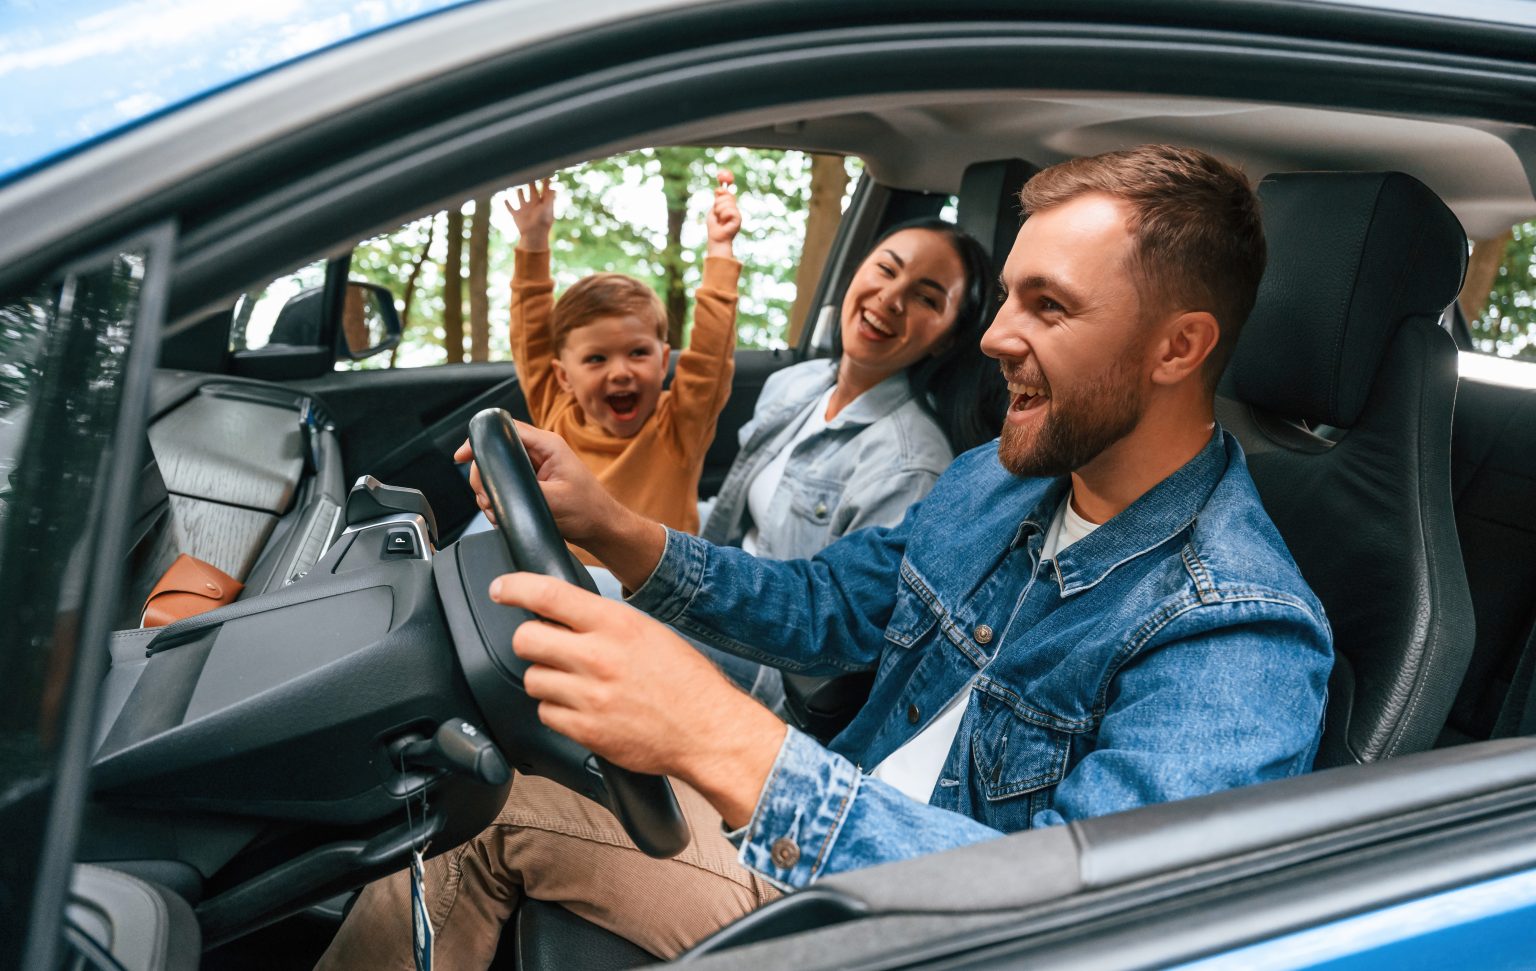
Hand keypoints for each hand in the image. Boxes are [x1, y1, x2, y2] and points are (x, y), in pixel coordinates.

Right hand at [454, 422, 665, 586]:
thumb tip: (496, 489)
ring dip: (491, 493)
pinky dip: (499, 501)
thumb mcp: (554, 499)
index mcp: (547, 445)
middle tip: (487, 497)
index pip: (505, 429)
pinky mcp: (532, 484)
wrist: (601, 528)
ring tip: (499, 510)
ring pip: (497, 472)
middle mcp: (539, 453)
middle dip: (484, 477)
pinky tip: (505, 514)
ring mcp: (534, 469)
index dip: (480, 440)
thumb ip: (523, 489)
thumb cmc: (588, 511)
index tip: (463, 455)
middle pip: (495, 452)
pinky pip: (504, 486)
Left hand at [495, 572, 786, 826]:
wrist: (708, 731)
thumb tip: (560, 616)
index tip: (500, 589)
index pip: (548, 595)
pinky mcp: (585, 730)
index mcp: (616, 624)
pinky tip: (583, 708)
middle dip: (530, 641)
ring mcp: (589, 696)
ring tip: (576, 683)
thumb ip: (603, 622)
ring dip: (547, 679)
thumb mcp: (648, 632)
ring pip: (533, 679)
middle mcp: (598, 656)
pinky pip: (546, 714)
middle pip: (526, 639)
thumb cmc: (685, 681)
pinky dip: (557, 711)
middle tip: (546, 646)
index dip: (515, 588)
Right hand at [505, 178, 556, 248]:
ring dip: (519, 192)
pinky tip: (504, 198)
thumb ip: (550, 197)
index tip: (545, 173)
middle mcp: (533, 205)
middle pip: (532, 190)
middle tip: (529, 173)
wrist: (534, 235)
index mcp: (542, 203)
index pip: (544, 189)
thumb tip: (554, 187)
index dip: (544, 182)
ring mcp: (524, 210)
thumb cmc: (542, 222)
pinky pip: (510, 208)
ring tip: (518, 187)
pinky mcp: (516, 215)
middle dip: (531, 183)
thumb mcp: (547, 208)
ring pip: (521, 197)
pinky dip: (507, 204)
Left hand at [706, 170, 740, 257]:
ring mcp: (737, 214)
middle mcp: (735, 208)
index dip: (725, 186)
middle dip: (719, 202)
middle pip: (728, 195)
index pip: (728, 192)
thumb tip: (719, 188)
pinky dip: (723, 216)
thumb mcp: (714, 210)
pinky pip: (729, 211)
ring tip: (719, 219)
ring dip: (719, 211)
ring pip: (727, 203)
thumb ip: (717, 200)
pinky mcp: (738, 219)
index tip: (720, 177)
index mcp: (729, 206)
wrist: (717, 239)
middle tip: (716, 212)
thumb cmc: (715, 227)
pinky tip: (724, 223)